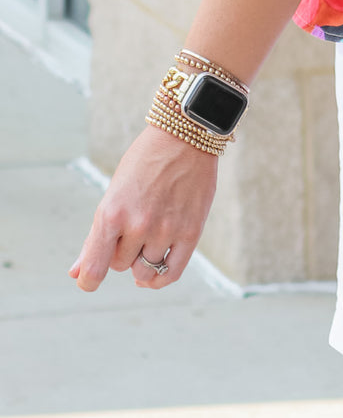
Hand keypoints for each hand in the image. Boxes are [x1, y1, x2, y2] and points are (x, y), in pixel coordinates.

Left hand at [69, 124, 218, 291]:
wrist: (184, 137)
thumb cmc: (143, 164)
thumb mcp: (113, 194)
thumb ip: (95, 237)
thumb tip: (77, 273)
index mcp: (112, 212)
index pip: (95, 267)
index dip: (89, 279)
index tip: (88, 280)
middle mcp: (139, 224)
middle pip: (120, 265)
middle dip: (121, 252)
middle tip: (130, 228)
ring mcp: (166, 229)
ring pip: (145, 270)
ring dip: (142, 259)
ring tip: (147, 237)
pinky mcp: (191, 232)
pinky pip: (171, 272)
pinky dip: (160, 279)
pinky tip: (155, 271)